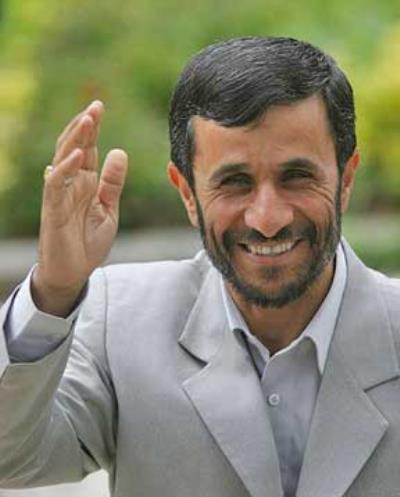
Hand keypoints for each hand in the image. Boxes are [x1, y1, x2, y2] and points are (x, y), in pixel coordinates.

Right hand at [32, 100, 127, 316]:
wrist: (74, 272)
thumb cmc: (88, 242)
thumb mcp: (108, 209)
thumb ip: (112, 183)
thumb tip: (119, 151)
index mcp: (86, 182)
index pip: (89, 148)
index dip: (92, 128)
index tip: (100, 106)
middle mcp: (72, 184)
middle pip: (76, 147)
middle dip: (84, 126)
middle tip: (96, 106)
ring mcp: (61, 195)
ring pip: (64, 159)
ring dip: (75, 139)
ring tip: (87, 120)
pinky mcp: (54, 209)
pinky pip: (57, 184)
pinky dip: (67, 168)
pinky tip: (78, 155)